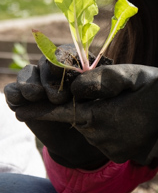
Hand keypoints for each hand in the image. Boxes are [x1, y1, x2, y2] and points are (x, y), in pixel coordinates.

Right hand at [4, 48, 108, 168]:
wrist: (81, 140)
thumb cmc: (98, 114)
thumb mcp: (108, 97)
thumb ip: (103, 83)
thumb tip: (86, 82)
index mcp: (75, 62)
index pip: (66, 52)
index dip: (64, 60)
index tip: (66, 72)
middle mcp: (53, 68)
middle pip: (45, 62)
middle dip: (50, 78)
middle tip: (59, 98)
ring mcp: (36, 82)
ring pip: (27, 73)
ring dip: (30, 84)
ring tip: (36, 95)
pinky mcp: (22, 98)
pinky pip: (12, 92)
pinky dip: (15, 95)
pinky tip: (20, 105)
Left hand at [32, 64, 157, 167]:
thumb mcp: (142, 75)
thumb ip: (106, 79)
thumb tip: (75, 85)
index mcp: (108, 118)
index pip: (67, 112)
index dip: (45, 107)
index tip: (25, 103)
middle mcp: (108, 140)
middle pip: (78, 119)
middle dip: (79, 105)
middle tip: (93, 88)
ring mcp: (117, 151)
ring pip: (91, 129)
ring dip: (95, 114)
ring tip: (118, 98)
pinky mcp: (126, 155)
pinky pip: (106, 138)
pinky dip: (108, 124)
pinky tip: (127, 111)